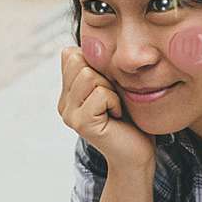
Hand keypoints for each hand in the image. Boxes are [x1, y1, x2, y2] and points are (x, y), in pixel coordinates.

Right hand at [58, 46, 153, 170]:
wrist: (137, 154)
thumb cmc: (131, 119)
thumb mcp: (112, 86)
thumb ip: (95, 69)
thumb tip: (74, 46)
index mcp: (68, 93)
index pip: (71, 55)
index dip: (96, 64)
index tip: (108, 87)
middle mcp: (63, 104)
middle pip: (79, 62)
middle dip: (104, 75)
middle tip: (113, 99)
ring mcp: (69, 114)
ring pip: (88, 76)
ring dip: (110, 88)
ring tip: (114, 107)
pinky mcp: (81, 123)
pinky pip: (100, 93)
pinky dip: (115, 101)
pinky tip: (116, 116)